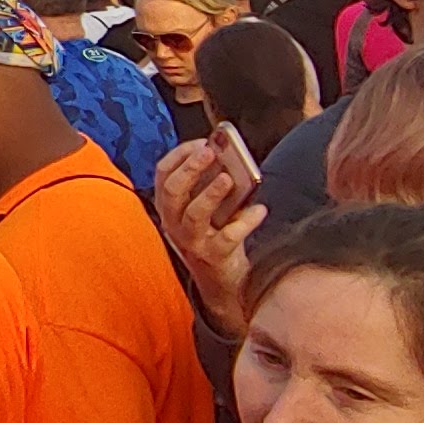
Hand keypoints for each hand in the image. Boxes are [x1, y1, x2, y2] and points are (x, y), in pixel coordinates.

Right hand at [150, 140, 262, 327]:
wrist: (221, 280)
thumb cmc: (214, 235)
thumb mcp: (205, 208)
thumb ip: (210, 183)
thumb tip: (228, 156)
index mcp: (169, 206)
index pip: (163, 173)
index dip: (181, 155)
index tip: (202, 142)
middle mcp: (174, 223)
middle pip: (173, 191)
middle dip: (191, 169)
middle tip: (210, 152)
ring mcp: (192, 241)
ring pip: (194, 214)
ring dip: (210, 194)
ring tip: (228, 178)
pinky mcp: (213, 256)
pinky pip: (228, 237)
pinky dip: (245, 222)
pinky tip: (260, 209)